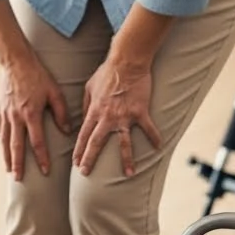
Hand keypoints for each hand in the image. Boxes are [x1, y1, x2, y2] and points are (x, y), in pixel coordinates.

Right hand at [0, 55, 70, 180]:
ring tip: (9, 170)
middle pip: (17, 146)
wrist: (16, 62)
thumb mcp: (55, 92)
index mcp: (31, 113)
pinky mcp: (0, 109)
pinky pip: (1, 130)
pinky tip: (4, 150)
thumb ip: (62, 112)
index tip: (45, 171)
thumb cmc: (38, 76)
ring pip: (5, 140)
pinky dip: (2, 143)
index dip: (42, 158)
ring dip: (7, 157)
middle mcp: (16, 117)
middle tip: (19, 179)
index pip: (37, 142)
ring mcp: (6, 114)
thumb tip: (67, 131)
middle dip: (18, 164)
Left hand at [73, 58, 162, 176]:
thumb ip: (86, 105)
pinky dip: (154, 138)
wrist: (126, 61)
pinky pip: (148, 128)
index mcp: (94, 111)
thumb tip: (83, 119)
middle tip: (85, 173)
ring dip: (126, 159)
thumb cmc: (106, 72)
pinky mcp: (140, 112)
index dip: (78, 151)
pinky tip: (158, 147)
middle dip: (90, 159)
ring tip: (129, 174)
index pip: (83, 135)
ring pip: (124, 143)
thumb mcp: (89, 87)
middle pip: (97, 142)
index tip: (76, 163)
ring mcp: (124, 116)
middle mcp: (108, 117)